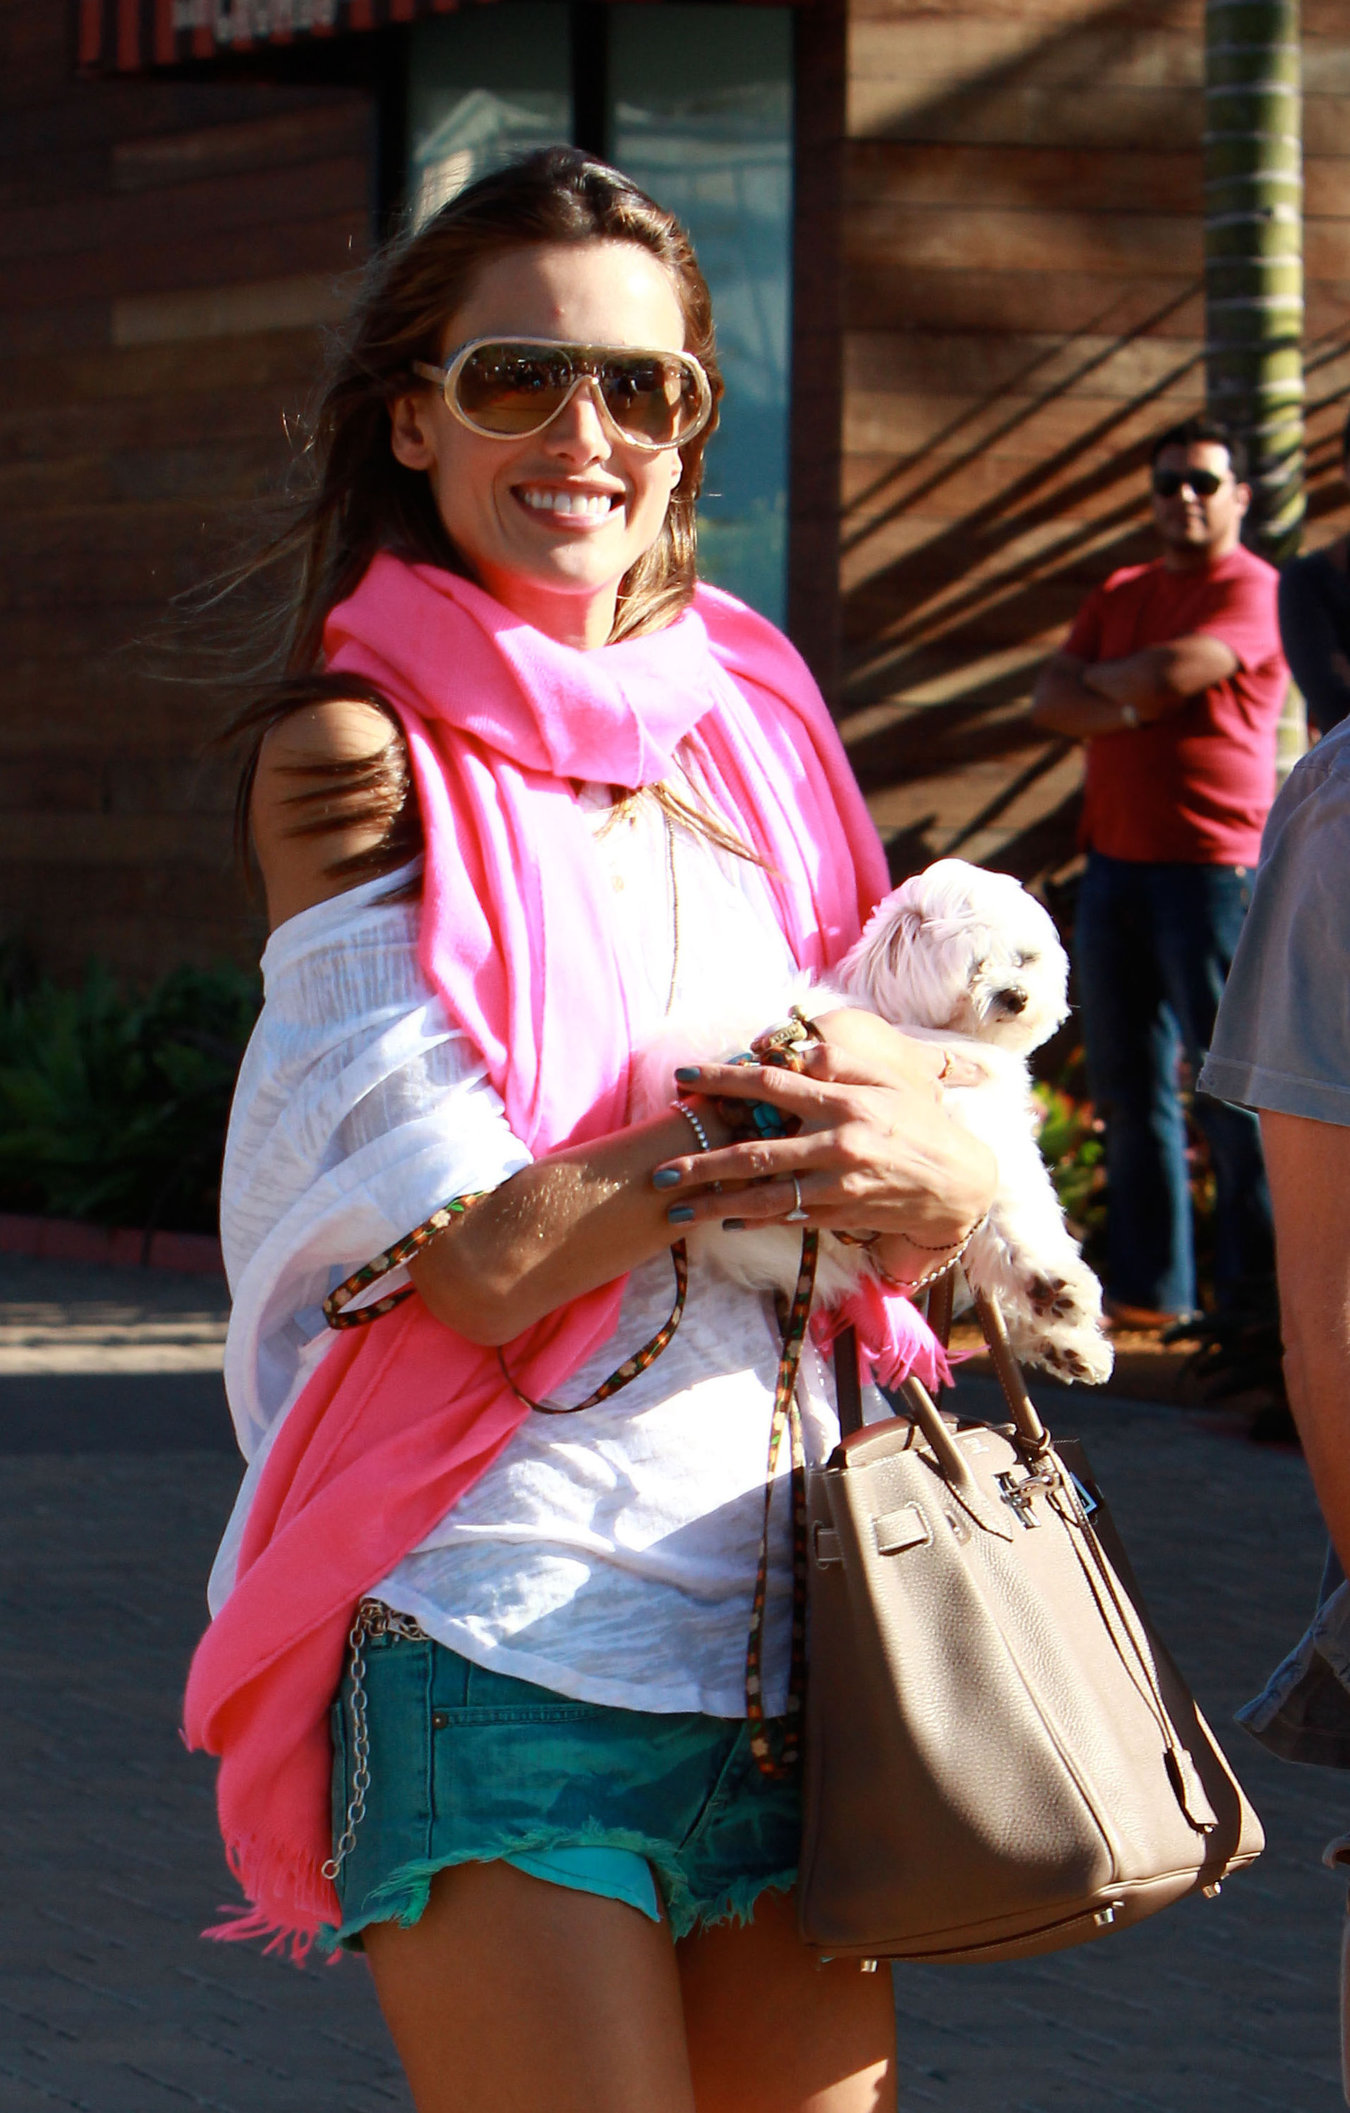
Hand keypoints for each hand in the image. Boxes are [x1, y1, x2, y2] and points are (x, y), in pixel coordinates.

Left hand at [655, 1014, 994, 1243]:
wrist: (959, 1183)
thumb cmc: (918, 1122)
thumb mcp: (887, 1081)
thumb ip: (837, 1063)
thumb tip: (791, 1048)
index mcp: (843, 1103)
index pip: (771, 1086)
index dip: (723, 1080)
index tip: (682, 1076)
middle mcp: (836, 1145)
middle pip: (755, 1154)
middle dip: (701, 1163)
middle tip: (658, 1169)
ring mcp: (837, 1186)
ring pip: (765, 1197)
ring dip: (715, 1203)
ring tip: (674, 1207)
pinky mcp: (841, 1214)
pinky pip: (789, 1219)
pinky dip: (754, 1219)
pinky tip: (723, 1219)